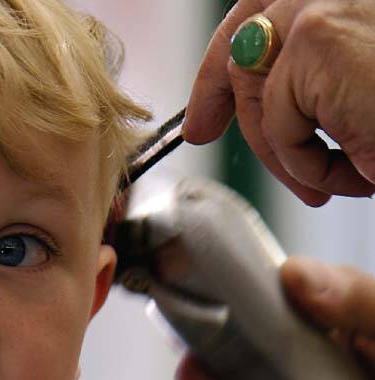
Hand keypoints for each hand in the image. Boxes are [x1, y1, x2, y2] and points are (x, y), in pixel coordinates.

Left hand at [183, 0, 374, 205]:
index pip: (258, 13)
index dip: (220, 64)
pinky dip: (312, 164)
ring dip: (289, 151)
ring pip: (261, 96)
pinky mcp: (316, 42)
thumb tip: (253, 105)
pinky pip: (281, 124)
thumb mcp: (367, 83)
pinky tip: (361, 173)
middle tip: (222, 143)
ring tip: (335, 180)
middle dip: (234, 112)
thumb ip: (320, 77)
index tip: (203, 116)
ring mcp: (318, 9)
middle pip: (245, 51)